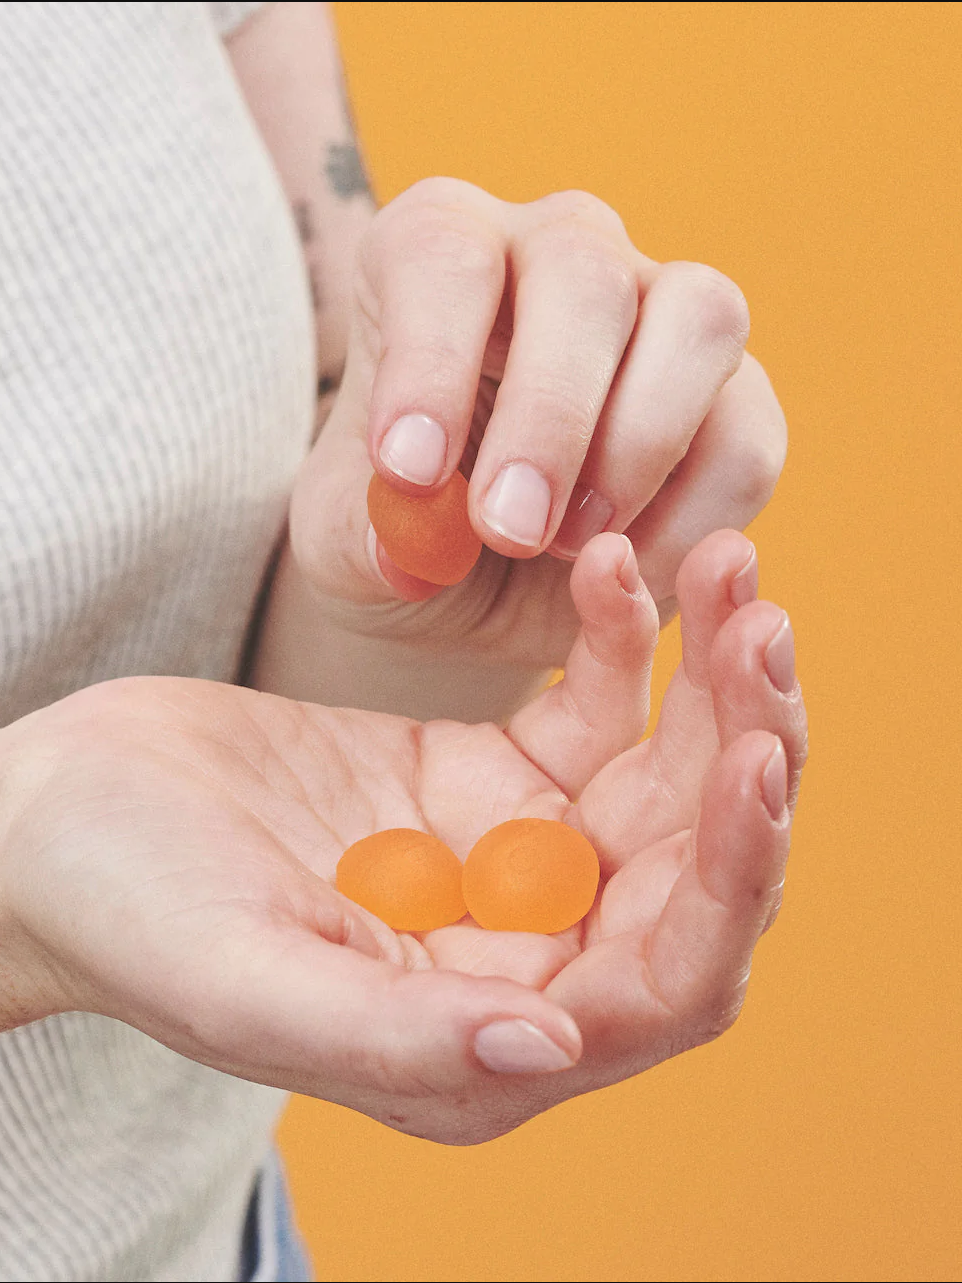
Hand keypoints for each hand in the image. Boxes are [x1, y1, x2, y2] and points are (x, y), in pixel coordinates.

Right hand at [0, 532, 804, 1144]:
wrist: (59, 815)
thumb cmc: (124, 912)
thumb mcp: (245, 983)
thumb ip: (398, 1038)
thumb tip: (556, 1045)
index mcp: (482, 1048)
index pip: (666, 983)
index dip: (728, 878)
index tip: (753, 753)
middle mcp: (522, 962)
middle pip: (691, 869)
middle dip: (746, 750)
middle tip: (757, 625)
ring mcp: (511, 863)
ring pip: (663, 779)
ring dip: (707, 681)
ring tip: (724, 567)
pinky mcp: (486, 778)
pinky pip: (591, 710)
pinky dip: (620, 642)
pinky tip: (615, 566)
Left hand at [290, 178, 786, 669]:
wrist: (479, 583)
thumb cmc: (405, 531)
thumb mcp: (350, 545)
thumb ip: (363, 539)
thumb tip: (412, 547)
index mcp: (437, 255)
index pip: (442, 258)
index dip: (430, 362)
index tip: (412, 474)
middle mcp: (558, 252)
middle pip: (583, 273)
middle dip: (549, 416)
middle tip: (509, 530)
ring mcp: (663, 307)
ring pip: (699, 320)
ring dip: (638, 447)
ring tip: (571, 547)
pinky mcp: (737, 394)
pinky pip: (749, 433)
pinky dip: (696, 517)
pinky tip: (624, 565)